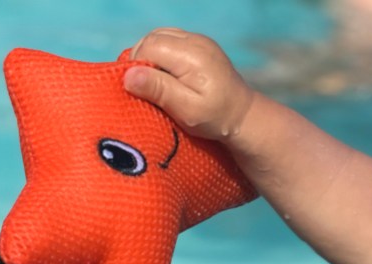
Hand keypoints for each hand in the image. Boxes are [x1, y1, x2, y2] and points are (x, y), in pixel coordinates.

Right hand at [124, 29, 255, 139]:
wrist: (243, 115)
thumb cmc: (215, 118)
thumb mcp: (186, 110)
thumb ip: (159, 90)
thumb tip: (128, 75)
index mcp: (192, 55)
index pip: (148, 47)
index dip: (136, 66)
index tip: (138, 90)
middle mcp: (196, 41)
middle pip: (152, 39)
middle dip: (142, 61)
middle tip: (146, 88)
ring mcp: (199, 40)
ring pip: (159, 37)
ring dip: (150, 57)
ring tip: (156, 82)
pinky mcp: (199, 45)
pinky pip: (170, 41)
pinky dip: (162, 55)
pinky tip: (166, 75)